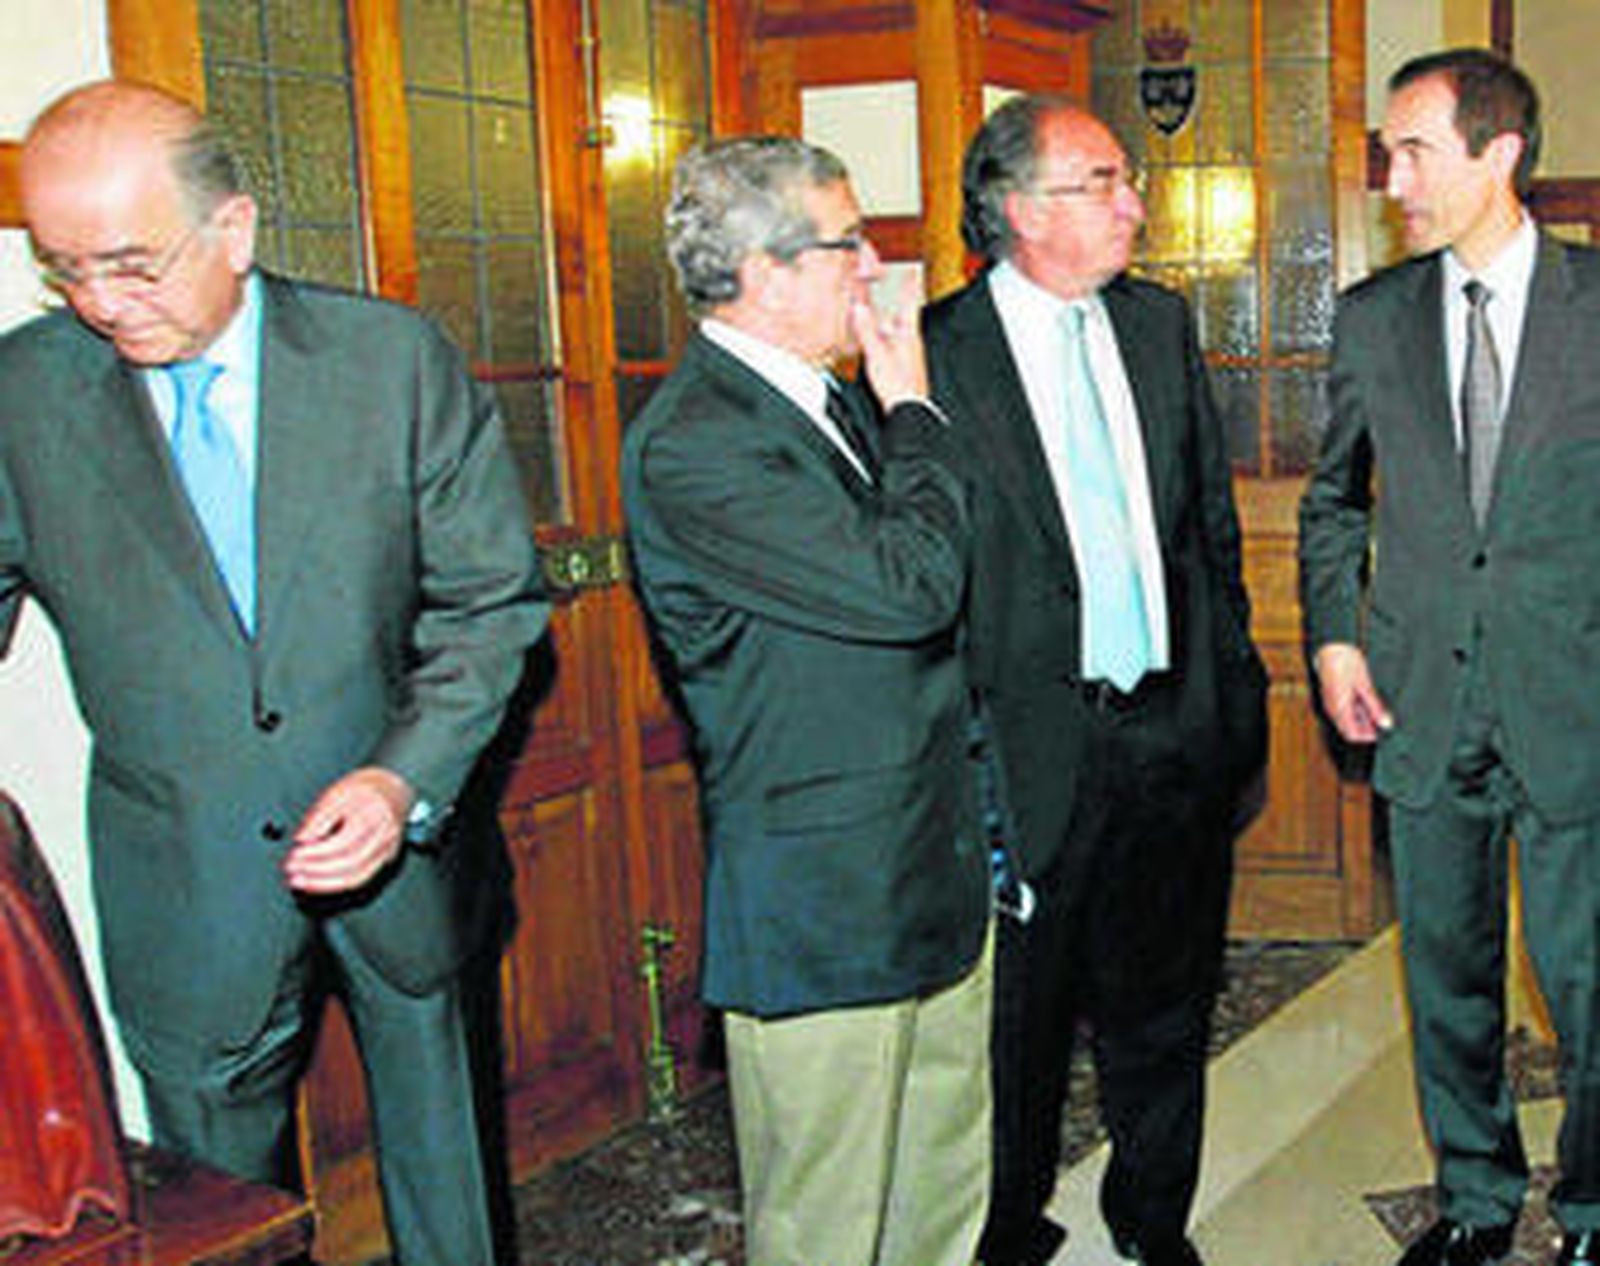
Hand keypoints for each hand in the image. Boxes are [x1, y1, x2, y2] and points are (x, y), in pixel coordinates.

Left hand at [283, 766, 413, 893]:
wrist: (393, 789)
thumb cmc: (364, 789)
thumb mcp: (337, 792)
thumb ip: (319, 816)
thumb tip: (301, 838)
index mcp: (371, 814)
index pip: (342, 842)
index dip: (315, 854)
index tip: (293, 856)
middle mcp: (383, 834)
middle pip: (350, 862)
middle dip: (316, 871)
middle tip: (292, 871)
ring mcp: (387, 848)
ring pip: (356, 876)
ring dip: (324, 883)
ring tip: (300, 881)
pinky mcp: (387, 859)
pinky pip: (362, 878)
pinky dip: (337, 884)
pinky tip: (318, 882)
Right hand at [850, 272, 926, 407]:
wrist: (908, 410)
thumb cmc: (898, 386)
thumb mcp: (877, 354)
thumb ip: (867, 330)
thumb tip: (860, 308)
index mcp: (909, 333)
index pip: (909, 301)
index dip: (907, 283)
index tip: (907, 268)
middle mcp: (911, 340)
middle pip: (901, 312)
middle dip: (891, 297)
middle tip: (882, 283)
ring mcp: (908, 352)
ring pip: (896, 326)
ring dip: (885, 315)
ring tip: (873, 306)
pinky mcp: (903, 363)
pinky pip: (892, 340)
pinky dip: (883, 332)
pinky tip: (875, 336)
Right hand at [1313, 643, 1393, 743]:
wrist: (1332, 646)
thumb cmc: (1346, 662)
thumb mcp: (1365, 685)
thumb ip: (1375, 706)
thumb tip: (1386, 724)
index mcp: (1339, 708)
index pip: (1352, 734)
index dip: (1367, 736)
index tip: (1381, 730)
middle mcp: (1332, 708)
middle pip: (1349, 728)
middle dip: (1366, 727)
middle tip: (1381, 717)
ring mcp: (1331, 702)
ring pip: (1347, 720)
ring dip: (1362, 718)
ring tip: (1375, 704)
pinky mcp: (1332, 696)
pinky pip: (1344, 710)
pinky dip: (1356, 709)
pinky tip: (1365, 698)